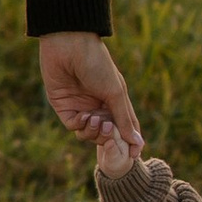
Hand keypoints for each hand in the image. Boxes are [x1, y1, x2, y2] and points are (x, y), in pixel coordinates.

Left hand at [38, 31, 143, 158]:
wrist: (69, 45)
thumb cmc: (97, 64)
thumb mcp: (114, 92)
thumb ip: (124, 118)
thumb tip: (137, 142)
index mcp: (114, 99)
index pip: (124, 126)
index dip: (130, 140)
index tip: (134, 156)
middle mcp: (98, 104)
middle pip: (105, 133)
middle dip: (108, 135)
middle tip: (108, 127)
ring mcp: (80, 106)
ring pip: (89, 133)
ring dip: (93, 131)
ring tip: (95, 119)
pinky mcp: (63, 106)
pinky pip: (74, 126)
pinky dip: (80, 126)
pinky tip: (84, 115)